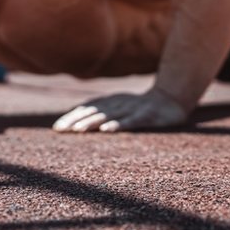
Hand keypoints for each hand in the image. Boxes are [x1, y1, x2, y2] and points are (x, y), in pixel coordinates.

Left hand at [52, 88, 188, 132]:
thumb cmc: (141, 107)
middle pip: (94, 111)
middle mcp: (119, 103)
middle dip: (76, 120)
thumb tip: (76, 121)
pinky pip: (131, 121)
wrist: (172, 99)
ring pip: (109, 115)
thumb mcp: (120, 106)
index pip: (88, 108)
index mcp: (111, 101)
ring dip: (92, 122)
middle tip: (60, 130)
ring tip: (77, 130)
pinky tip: (106, 130)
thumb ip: (102, 112)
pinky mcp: (147, 115)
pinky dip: (118, 125)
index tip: (57, 128)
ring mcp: (133, 108)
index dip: (72, 117)